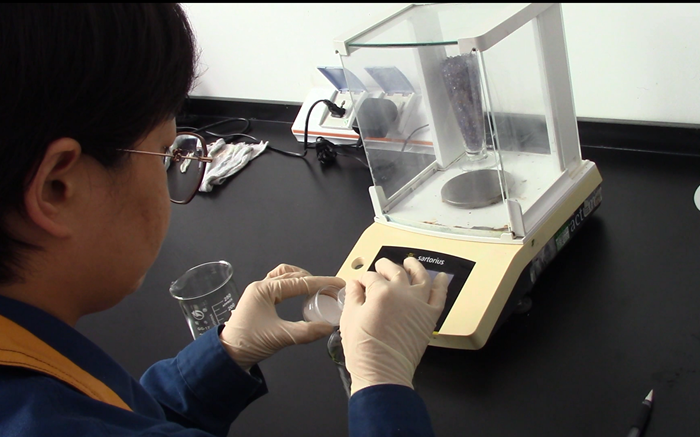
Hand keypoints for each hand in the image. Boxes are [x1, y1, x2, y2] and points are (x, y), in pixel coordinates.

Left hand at [220, 264, 344, 370]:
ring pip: (284, 277)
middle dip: (313, 281)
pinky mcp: (259, 301)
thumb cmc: (249, 343)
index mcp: (264, 290)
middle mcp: (261, 286)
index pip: (299, 283)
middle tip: (330, 290)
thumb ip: (306, 331)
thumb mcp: (280, 337)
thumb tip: (328, 327)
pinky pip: (278, 286)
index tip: (338, 284)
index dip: (321, 283)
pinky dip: (292, 286)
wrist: (228, 355)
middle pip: (293, 276)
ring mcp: (258, 292)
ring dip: (301, 280)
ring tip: (316, 289)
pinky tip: (299, 294)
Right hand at [339, 257, 448, 394]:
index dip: (363, 279)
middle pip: (394, 271)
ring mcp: (418, 304)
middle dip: (385, 266)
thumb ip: (353, 297)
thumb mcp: (349, 319)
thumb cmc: (365, 351)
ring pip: (420, 276)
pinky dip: (442, 285)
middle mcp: (402, 293)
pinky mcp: (430, 317)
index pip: (370, 277)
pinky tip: (442, 277)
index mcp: (380, 292)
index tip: (360, 284)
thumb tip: (354, 285)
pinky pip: (440, 296)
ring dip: (415, 266)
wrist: (383, 374)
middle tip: (380, 266)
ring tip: (410, 261)